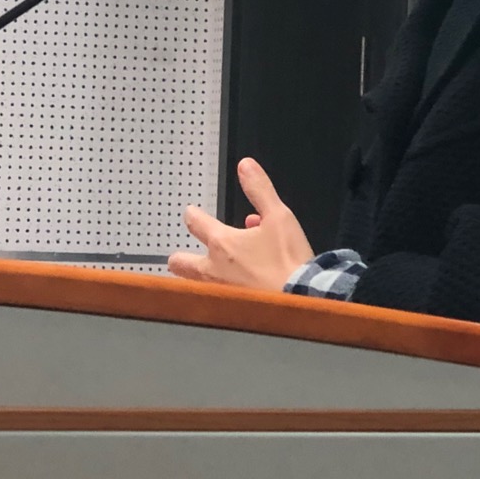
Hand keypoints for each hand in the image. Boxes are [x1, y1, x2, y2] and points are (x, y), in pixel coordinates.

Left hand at [168, 158, 314, 291]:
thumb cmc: (288, 262)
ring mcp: (218, 292)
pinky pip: (214, 299)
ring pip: (193, 284)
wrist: (300, 300)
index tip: (190, 212)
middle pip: (179, 263)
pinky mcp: (228, 311)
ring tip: (206, 274)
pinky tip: (233, 290)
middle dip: (179, 257)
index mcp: (222, 244)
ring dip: (195, 277)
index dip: (192, 214)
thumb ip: (260, 190)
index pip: (196, 223)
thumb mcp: (280, 217)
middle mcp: (213, 270)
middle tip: (182, 255)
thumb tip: (245, 166)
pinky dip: (218, 292)